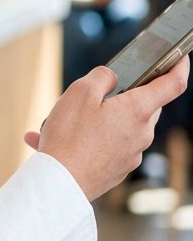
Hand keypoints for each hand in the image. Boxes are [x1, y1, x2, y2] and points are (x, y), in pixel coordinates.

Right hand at [24, 57, 189, 200]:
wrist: (60, 182)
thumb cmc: (70, 137)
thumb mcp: (80, 92)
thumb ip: (102, 77)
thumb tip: (113, 78)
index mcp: (138, 110)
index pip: (173, 84)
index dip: (180, 66)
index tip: (182, 58)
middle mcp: (142, 133)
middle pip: (144, 105)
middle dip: (126, 96)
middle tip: (98, 93)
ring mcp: (132, 154)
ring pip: (124, 126)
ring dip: (104, 119)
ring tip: (68, 121)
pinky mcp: (119, 169)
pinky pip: (111, 145)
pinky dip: (94, 139)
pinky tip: (64, 140)